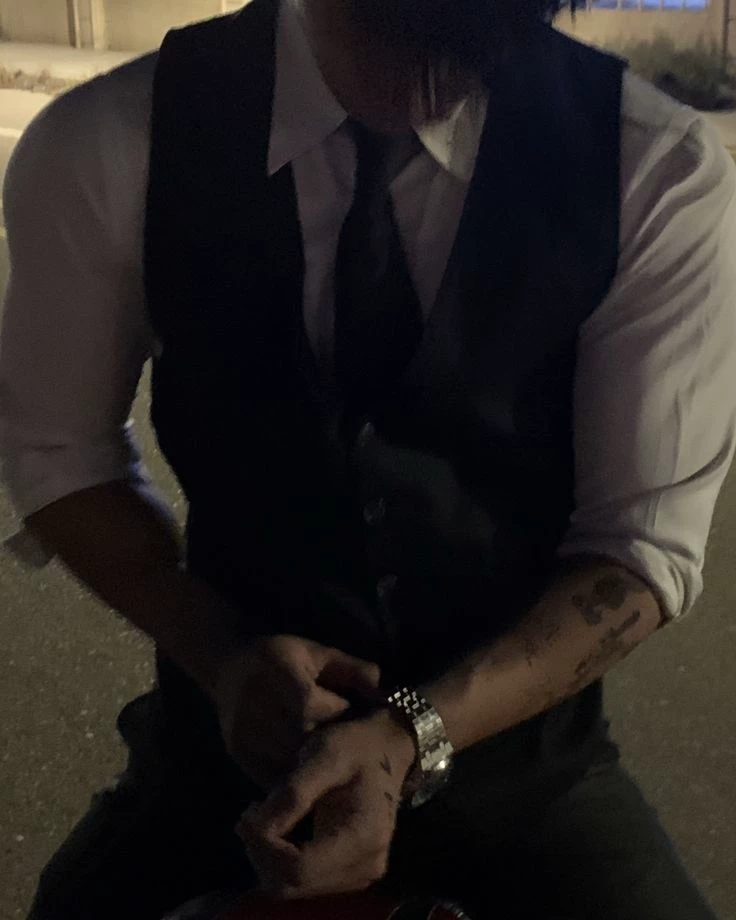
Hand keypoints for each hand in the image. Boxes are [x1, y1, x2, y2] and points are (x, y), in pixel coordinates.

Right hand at [212, 635, 380, 789]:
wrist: (229, 668)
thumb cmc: (279, 658)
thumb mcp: (314, 652)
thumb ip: (349, 668)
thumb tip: (379, 687)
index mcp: (285, 679)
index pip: (321, 709)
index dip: (342, 714)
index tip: (354, 714)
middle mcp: (262, 708)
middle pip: (307, 741)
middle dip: (330, 744)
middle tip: (346, 743)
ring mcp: (248, 734)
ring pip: (291, 763)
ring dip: (313, 766)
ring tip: (329, 758)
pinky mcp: (239, 753)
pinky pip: (272, 776)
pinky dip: (292, 778)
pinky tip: (307, 770)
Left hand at [237, 710, 416, 898]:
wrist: (387, 750)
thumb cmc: (357, 747)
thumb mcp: (325, 755)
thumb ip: (293, 793)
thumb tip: (257, 827)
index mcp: (363, 836)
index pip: (298, 868)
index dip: (264, 846)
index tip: (248, 812)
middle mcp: (365, 866)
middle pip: (291, 885)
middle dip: (261, 852)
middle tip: (250, 814)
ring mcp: (359, 875)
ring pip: (291, 889)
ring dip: (267, 856)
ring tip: (261, 818)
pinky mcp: (349, 875)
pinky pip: (301, 882)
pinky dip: (280, 859)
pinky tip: (277, 829)